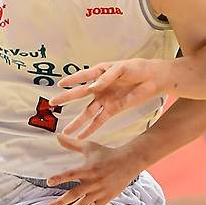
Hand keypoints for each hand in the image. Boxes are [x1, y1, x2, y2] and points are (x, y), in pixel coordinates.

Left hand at [46, 135, 140, 204]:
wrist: (128, 163)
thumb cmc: (107, 154)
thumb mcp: (90, 147)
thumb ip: (72, 144)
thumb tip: (58, 136)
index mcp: (87, 169)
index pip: (71, 174)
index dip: (60, 178)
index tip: (49, 182)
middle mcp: (92, 182)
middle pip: (73, 195)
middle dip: (59, 203)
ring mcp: (98, 192)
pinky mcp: (105, 199)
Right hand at [49, 58, 170, 138]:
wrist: (153, 79)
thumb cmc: (137, 68)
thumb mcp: (122, 68)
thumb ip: (106, 77)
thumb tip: (92, 88)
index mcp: (99, 72)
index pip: (82, 76)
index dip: (72, 80)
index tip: (60, 84)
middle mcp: (99, 87)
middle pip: (79, 95)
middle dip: (66, 99)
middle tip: (51, 104)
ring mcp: (105, 99)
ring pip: (87, 112)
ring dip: (77, 122)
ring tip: (65, 131)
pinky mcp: (113, 109)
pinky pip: (99, 120)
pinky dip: (91, 129)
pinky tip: (81, 136)